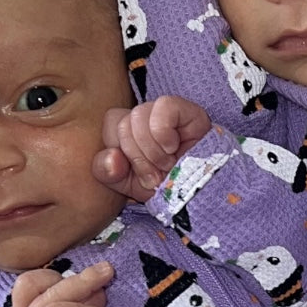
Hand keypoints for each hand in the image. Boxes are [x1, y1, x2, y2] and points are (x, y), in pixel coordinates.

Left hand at [93, 96, 211, 202]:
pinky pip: (163, 107)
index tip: (139, 175)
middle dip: (138, 158)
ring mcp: (168, 111)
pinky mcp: (189, 110)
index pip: (112, 122)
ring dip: (152, 151)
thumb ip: (107, 171)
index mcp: (132, 128)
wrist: (199, 198)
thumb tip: (112, 156)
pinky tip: (174, 148)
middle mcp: (148, 115)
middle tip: (157, 175)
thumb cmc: (166, 188)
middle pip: (123, 122)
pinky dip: (163, 134)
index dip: (119, 152)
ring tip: (169, 166)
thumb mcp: (129, 185)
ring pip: (138, 115)